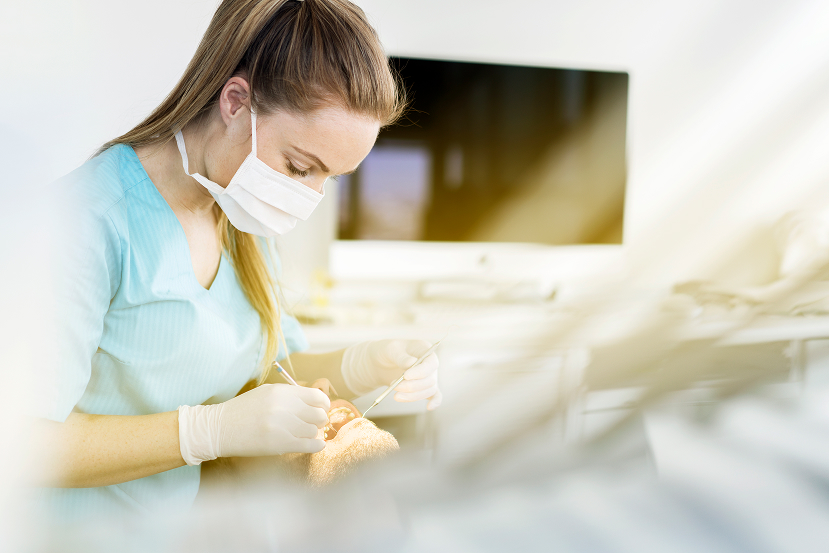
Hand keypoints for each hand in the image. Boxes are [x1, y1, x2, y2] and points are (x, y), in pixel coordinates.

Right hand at [177, 384, 330, 464]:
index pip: (317, 396)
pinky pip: (310, 445)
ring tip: (303, 434)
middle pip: (319, 415)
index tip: (320, 409)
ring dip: (312, 433)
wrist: (219, 428)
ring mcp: (282, 426)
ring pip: (314, 431)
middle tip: (313, 424)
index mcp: (281, 392)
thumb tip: (317, 401)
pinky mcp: (279, 444)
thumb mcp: (267, 393)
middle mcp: (284, 407)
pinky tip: (316, 445)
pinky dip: (316, 445)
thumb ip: (291, 396)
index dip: (323, 404)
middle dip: (319, 420)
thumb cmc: (243, 410)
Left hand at [341, 339, 441, 409]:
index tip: (406, 376)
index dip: (420, 372)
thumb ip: (401, 356)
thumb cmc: (386, 352)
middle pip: (430, 379)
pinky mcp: (424, 387)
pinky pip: (435, 395)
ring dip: (413, 396)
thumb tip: (411, 364)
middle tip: (395, 387)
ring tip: (395, 395)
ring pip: (429, 390)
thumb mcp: (390, 350)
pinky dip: (435, 402)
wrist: (380, 363)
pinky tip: (429, 407)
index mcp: (424, 349)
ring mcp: (429, 376)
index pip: (431, 363)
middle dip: (412, 386)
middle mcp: (430, 364)